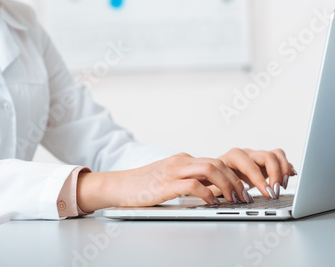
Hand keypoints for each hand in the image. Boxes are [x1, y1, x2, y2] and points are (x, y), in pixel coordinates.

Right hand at [77, 152, 254, 212]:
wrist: (118, 186)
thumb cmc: (142, 186)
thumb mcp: (168, 179)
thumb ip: (187, 180)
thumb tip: (210, 190)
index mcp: (182, 160)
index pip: (215, 162)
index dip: (233, 176)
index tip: (244, 190)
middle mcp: (180, 162)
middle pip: (217, 163)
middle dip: (235, 180)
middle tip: (244, 197)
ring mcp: (172, 171)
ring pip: (209, 168)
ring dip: (226, 185)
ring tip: (233, 199)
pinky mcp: (165, 184)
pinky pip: (193, 184)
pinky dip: (207, 193)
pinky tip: (211, 202)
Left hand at [214, 148, 296, 199]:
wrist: (216, 174)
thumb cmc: (215, 179)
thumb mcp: (216, 184)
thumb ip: (225, 188)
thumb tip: (238, 194)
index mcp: (232, 157)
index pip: (250, 165)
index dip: (260, 180)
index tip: (267, 194)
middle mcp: (246, 153)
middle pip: (267, 156)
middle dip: (275, 175)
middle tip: (276, 192)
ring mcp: (256, 156)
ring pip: (276, 154)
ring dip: (283, 170)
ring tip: (283, 186)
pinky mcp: (265, 161)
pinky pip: (280, 158)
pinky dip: (287, 166)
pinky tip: (291, 176)